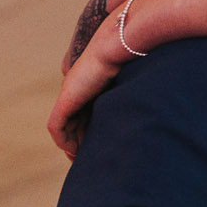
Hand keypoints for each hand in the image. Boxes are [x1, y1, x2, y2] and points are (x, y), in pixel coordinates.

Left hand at [49, 37, 125, 157]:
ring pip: (63, 128)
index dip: (85, 133)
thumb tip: (150, 109)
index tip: (94, 148)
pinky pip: (56, 127)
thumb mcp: (130, 80)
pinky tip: (73, 152)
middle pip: (71, 124)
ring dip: (70, 146)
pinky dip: (63, 141)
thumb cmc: (130, 58)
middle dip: (77, 143)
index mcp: (88, 86)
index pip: (82, 115)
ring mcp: (68, 95)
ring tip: (80, 160)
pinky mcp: (65, 100)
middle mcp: (75, 90)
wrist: (117, 46)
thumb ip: (128, 93)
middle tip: (85, 161)